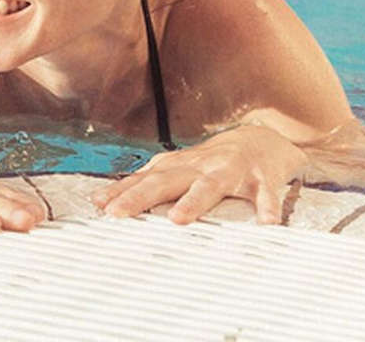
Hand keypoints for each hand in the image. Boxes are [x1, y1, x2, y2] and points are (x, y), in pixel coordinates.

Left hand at [91, 125, 306, 224]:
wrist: (260, 140)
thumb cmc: (211, 162)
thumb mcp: (178, 169)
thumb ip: (146, 184)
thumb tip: (103, 201)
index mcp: (177, 166)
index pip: (143, 179)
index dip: (120, 192)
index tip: (98, 205)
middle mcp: (199, 166)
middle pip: (165, 182)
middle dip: (139, 197)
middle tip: (118, 213)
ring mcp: (228, 171)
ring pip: (209, 186)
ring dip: (193, 201)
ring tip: (177, 218)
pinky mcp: (260, 178)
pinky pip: (264, 194)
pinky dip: (266, 207)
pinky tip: (266, 223)